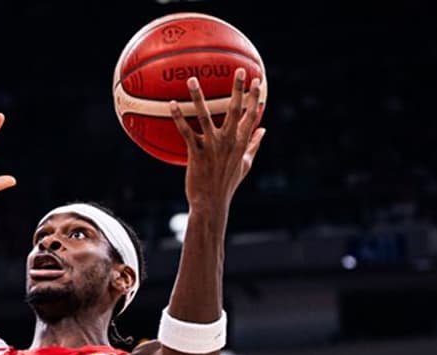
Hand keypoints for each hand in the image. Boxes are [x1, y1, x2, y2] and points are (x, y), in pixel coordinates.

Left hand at [170, 70, 265, 208]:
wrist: (211, 203)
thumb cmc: (227, 184)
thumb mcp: (245, 164)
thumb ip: (254, 145)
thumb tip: (264, 129)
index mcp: (241, 143)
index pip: (252, 116)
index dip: (254, 98)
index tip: (257, 80)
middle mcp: (229, 142)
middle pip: (235, 110)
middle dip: (238, 89)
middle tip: (238, 70)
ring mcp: (212, 147)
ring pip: (206, 116)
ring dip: (198, 97)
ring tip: (192, 79)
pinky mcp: (196, 153)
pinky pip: (186, 131)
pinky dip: (178, 117)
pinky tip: (172, 104)